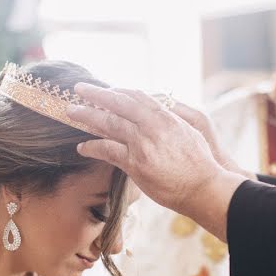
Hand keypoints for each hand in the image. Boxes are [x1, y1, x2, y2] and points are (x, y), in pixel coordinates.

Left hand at [67, 85, 246, 240]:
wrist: (204, 187)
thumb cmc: (201, 163)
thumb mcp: (190, 132)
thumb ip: (172, 121)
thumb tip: (160, 113)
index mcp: (166, 117)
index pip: (137, 96)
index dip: (119, 91)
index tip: (107, 90)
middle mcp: (152, 127)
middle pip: (118, 104)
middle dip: (96, 94)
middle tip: (79, 88)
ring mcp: (142, 145)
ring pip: (108, 124)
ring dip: (87, 116)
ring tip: (71, 111)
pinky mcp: (135, 164)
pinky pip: (107, 151)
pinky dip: (92, 146)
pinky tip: (82, 146)